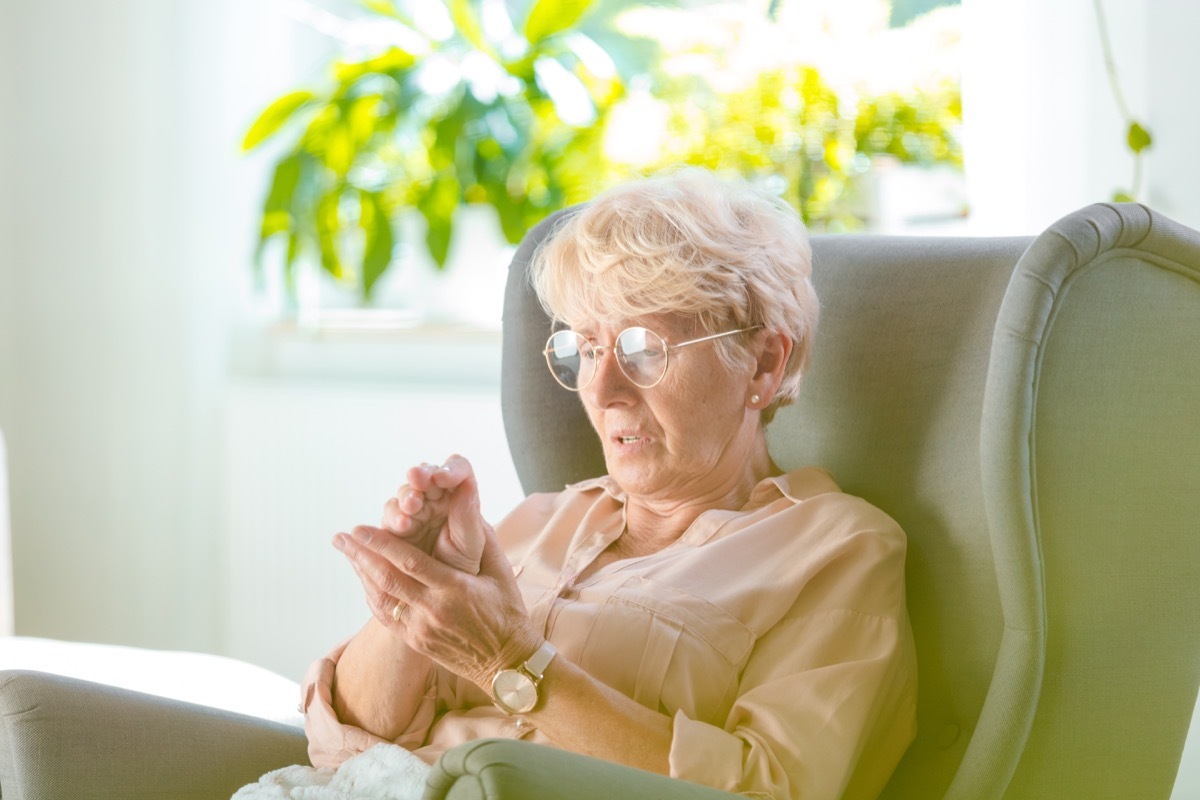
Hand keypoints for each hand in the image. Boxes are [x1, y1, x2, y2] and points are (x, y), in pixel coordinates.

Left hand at [333, 523, 541, 689]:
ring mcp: (421, 629)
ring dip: (360, 573)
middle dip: (360, 555)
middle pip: (387, 579)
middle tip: (339, 536)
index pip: (410, 562)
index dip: (381, 544)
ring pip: (382, 599)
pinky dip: (372, 596)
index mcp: (455, 589)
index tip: (360, 528)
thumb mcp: (502, 573)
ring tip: (345, 552)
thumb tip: (467, 504)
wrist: (507, 663)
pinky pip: (387, 617)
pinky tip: (363, 579)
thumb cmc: (507, 612)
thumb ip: (483, 540)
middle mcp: (433, 610)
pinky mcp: (416, 642)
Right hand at [379, 454, 485, 573]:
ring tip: (411, 508)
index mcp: (459, 495)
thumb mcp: (471, 542)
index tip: (444, 477)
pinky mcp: (393, 526)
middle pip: (426, 475)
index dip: (451, 468)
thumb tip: (467, 481)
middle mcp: (434, 498)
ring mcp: (412, 510)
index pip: (458, 468)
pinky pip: (391, 514)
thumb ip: (468, 512)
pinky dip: (395, 516)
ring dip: (406, 497)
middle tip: (419, 482)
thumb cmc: (463, 566)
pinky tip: (402, 524)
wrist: (443, 595)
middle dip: (421, 477)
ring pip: (406, 493)